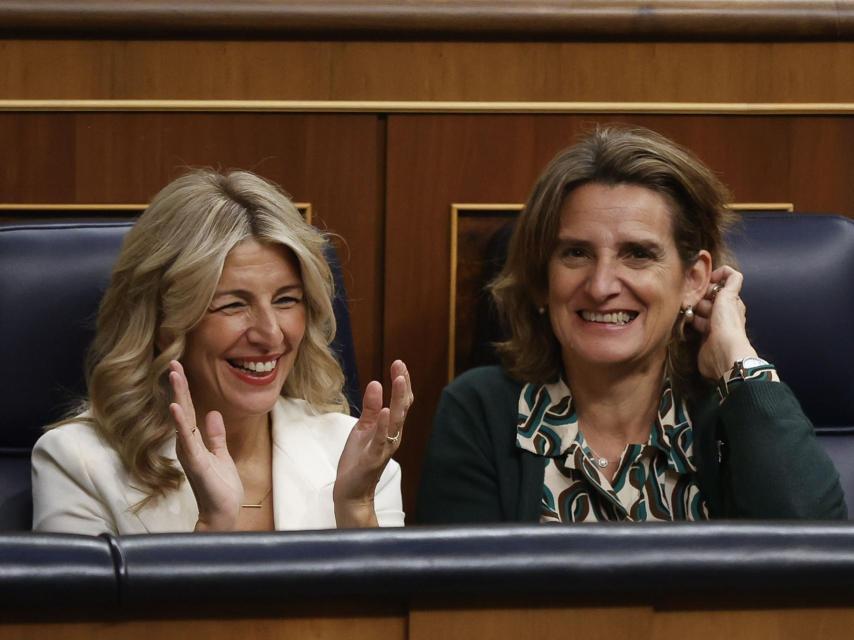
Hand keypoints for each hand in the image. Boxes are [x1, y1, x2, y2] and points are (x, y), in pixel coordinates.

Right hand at [168, 360, 243, 531]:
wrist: (223, 512)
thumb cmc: (220, 486)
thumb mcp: (221, 454)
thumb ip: (216, 435)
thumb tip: (214, 414)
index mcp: (194, 441)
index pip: (188, 409)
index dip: (184, 389)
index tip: (179, 367)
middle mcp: (187, 444)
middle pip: (183, 409)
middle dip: (178, 385)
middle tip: (173, 362)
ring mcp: (190, 452)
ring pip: (182, 419)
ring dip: (179, 396)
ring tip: (174, 376)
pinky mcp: (196, 462)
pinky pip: (187, 438)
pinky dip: (181, 422)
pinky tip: (176, 407)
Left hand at [333, 360, 412, 527]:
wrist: (351, 491)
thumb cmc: (358, 460)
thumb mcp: (363, 428)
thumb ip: (371, 407)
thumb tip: (376, 383)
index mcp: (390, 427)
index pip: (400, 402)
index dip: (401, 382)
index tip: (399, 363)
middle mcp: (392, 436)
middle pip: (402, 407)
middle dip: (402, 386)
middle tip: (400, 366)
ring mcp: (385, 447)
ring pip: (396, 420)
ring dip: (398, 400)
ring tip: (399, 381)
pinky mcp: (374, 458)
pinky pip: (381, 440)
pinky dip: (384, 425)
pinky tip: (386, 411)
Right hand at [690, 266, 758, 379]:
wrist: (723, 353)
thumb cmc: (727, 324)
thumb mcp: (729, 297)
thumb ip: (731, 280)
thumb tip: (726, 270)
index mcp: (730, 303)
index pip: (719, 287)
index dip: (710, 282)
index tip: (700, 282)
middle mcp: (722, 314)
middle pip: (707, 299)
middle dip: (696, 295)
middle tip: (687, 296)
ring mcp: (712, 326)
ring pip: (698, 311)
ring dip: (690, 308)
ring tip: (682, 307)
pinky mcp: (702, 337)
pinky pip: (693, 324)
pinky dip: (686, 320)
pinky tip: (681, 319)